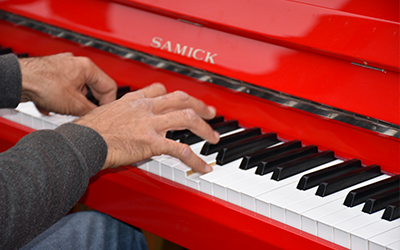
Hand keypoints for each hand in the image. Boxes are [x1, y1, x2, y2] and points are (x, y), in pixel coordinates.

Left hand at [19, 52, 116, 115]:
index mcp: (87, 67)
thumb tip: (99, 116)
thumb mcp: (75, 104)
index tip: (103, 113)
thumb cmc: (43, 84)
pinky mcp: (49, 72)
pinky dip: (59, 99)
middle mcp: (76, 64)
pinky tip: (52, 105)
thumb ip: (92, 111)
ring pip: (76, 89)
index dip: (108, 103)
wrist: (18, 80)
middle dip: (88, 103)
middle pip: (92, 88)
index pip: (109, 86)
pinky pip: (62, 89)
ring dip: (72, 102)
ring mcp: (62, 66)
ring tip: (64, 110)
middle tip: (85, 113)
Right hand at [74, 83, 219, 173]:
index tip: (184, 101)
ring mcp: (150, 123)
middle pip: (181, 98)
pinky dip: (196, 159)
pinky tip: (203, 167)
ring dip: (205, 128)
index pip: (161, 90)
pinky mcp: (151, 142)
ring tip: (213, 137)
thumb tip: (130, 122)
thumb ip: (124, 114)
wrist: (82, 142)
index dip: (176, 95)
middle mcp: (146, 107)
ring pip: (187, 118)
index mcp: (135, 100)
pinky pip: (181, 149)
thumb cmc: (89, 131)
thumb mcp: (108, 113)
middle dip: (200, 105)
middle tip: (211, 112)